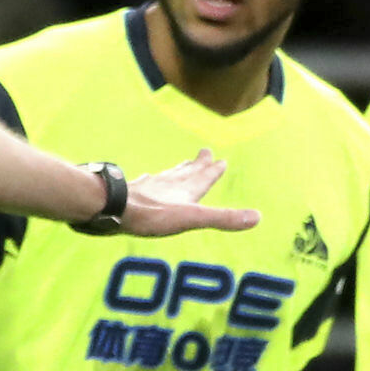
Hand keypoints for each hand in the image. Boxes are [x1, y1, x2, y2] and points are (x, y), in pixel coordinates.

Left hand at [115, 150, 257, 237]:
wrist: (112, 207)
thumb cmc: (152, 215)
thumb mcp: (193, 218)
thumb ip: (223, 218)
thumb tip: (257, 217)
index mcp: (186, 191)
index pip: (203, 177)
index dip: (212, 170)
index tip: (220, 159)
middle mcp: (168, 185)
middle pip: (186, 172)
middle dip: (197, 165)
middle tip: (205, 152)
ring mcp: (148, 188)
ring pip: (167, 176)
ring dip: (177, 171)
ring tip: (181, 165)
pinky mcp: (130, 193)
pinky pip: (145, 184)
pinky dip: (151, 181)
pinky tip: (145, 180)